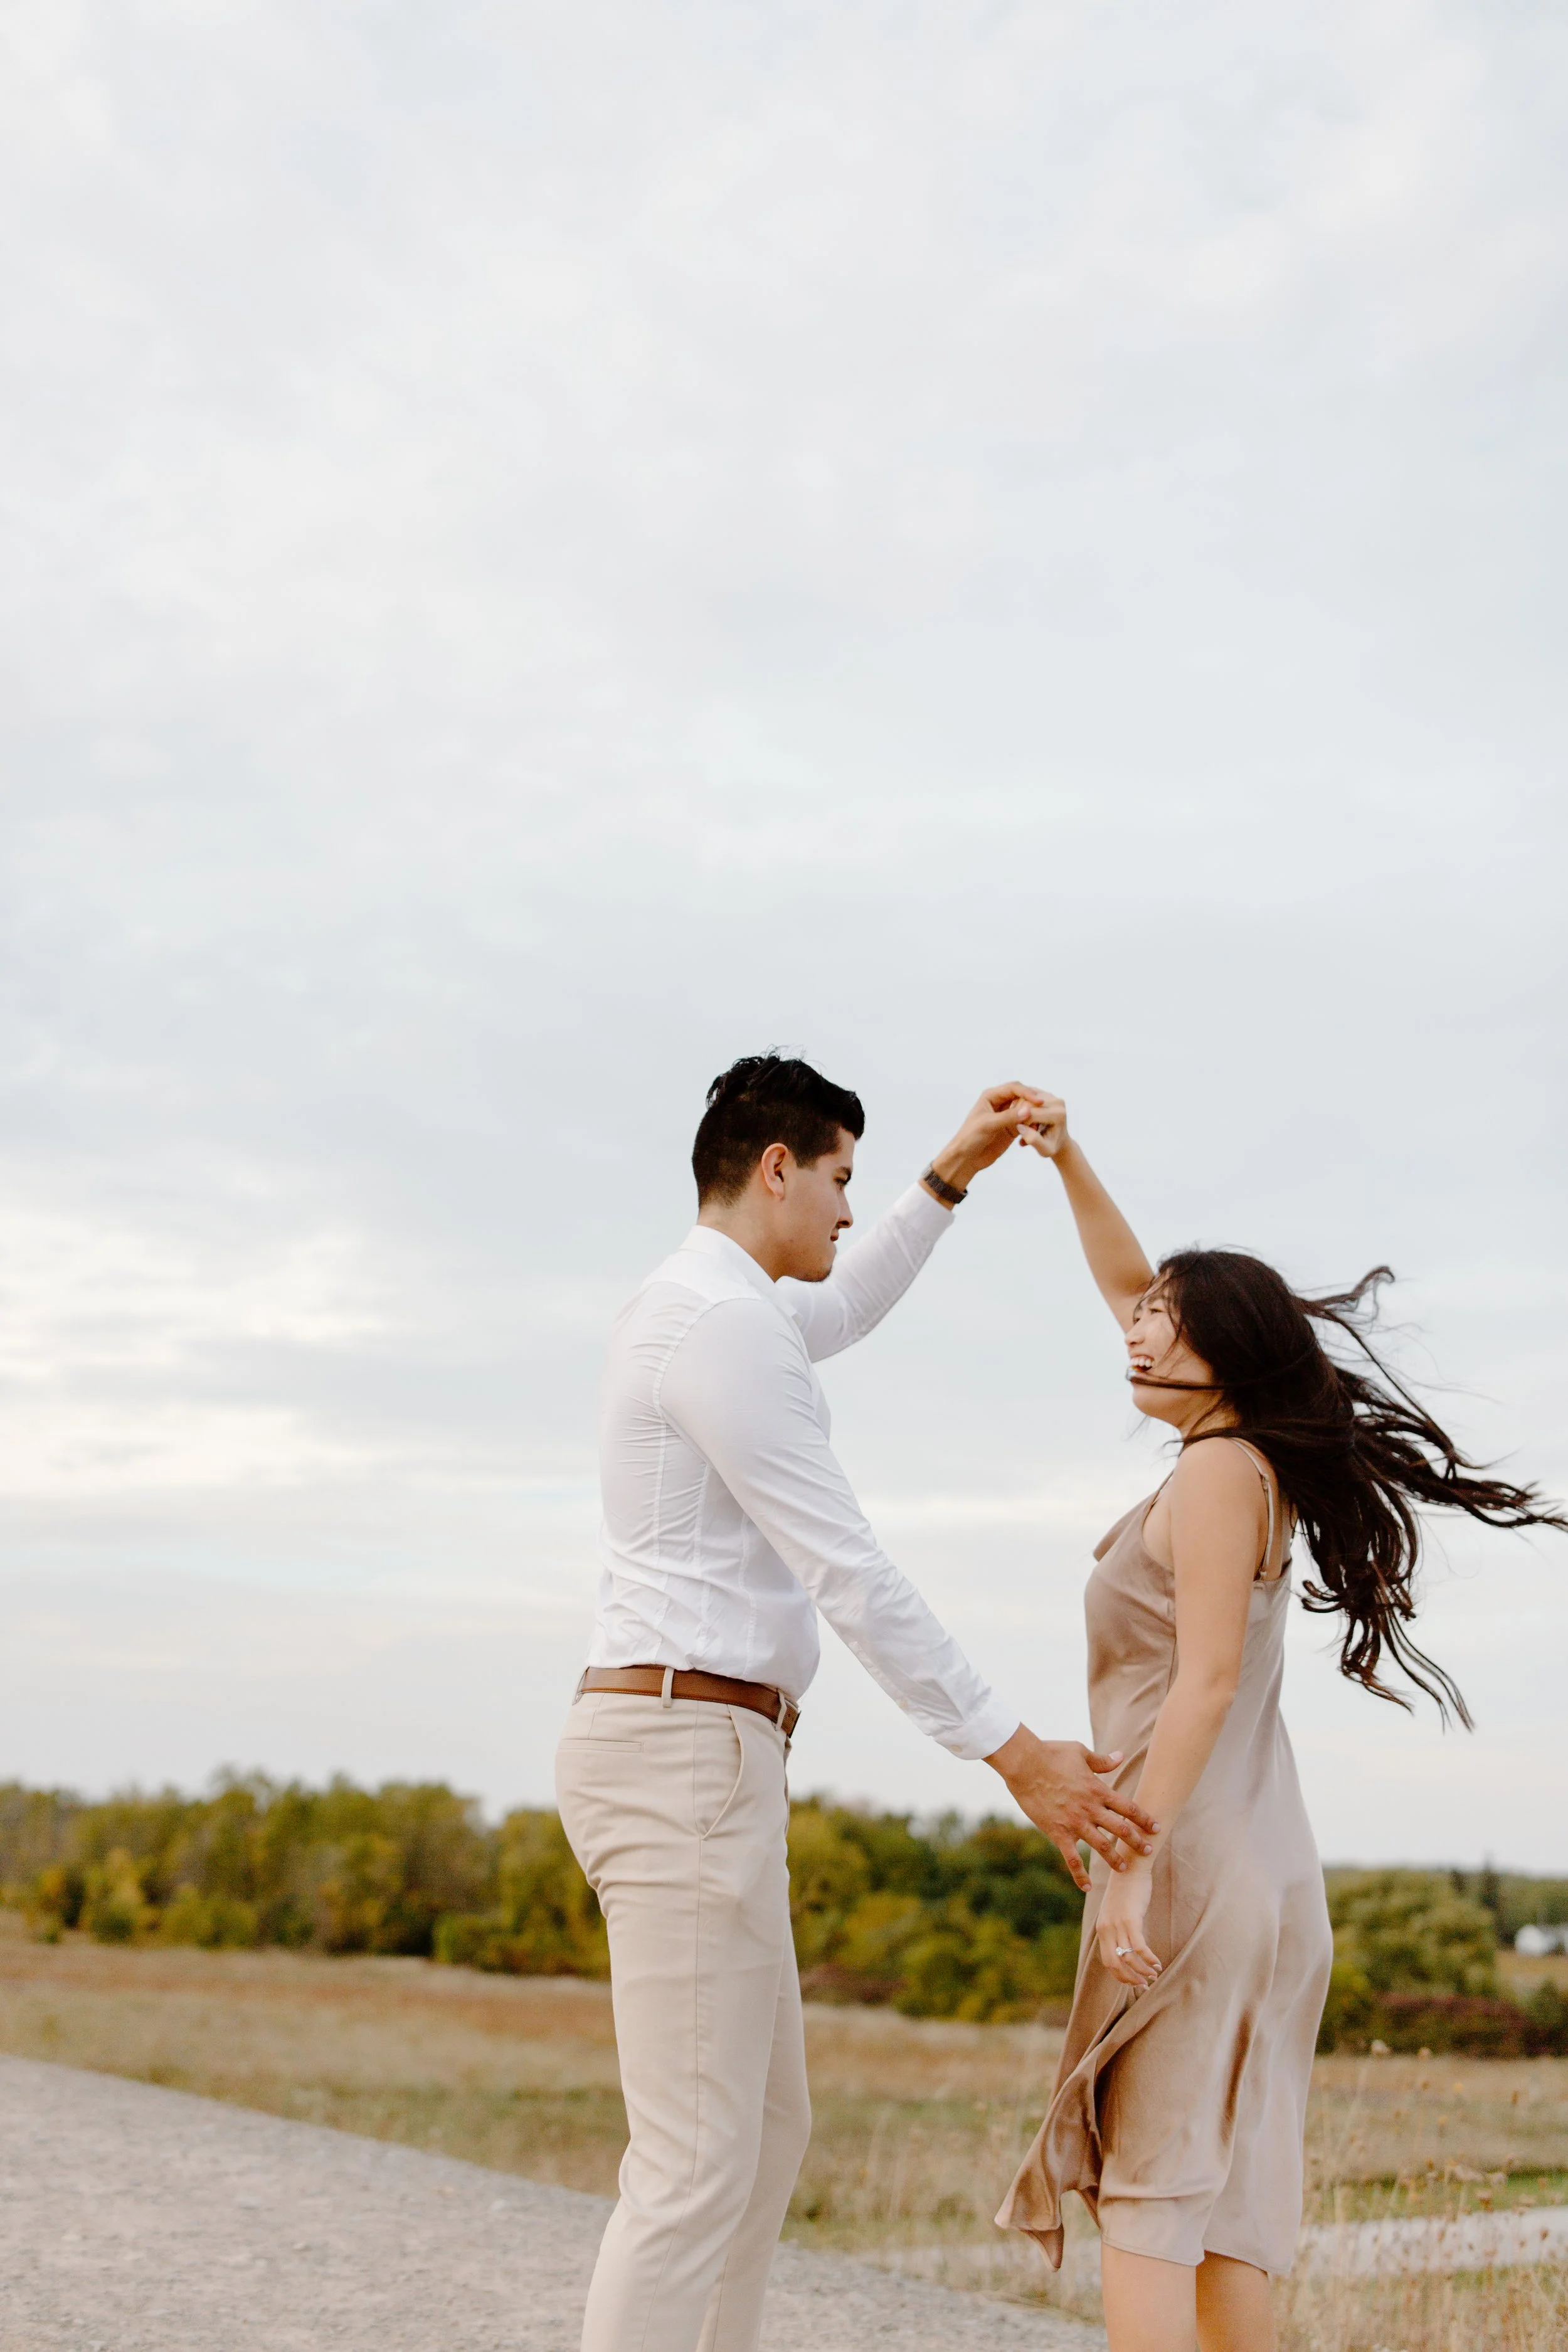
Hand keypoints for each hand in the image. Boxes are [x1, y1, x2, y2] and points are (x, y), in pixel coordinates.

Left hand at [927, 1082, 1046, 1193]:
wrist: (966, 1158)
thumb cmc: (970, 1137)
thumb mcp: (988, 1125)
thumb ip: (1008, 1117)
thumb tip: (1028, 1110)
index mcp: (991, 1096)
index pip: (1013, 1088)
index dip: (1027, 1092)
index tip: (1039, 1101)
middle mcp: (1000, 1103)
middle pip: (1022, 1096)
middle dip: (1033, 1102)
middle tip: (1044, 1111)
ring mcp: (1007, 1115)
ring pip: (1026, 1109)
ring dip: (1034, 1114)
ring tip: (1040, 1122)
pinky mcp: (1012, 1128)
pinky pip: (1026, 1122)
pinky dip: (1032, 1124)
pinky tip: (1036, 1130)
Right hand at [985, 1726, 1158, 1893]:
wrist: (1025, 1764)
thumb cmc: (1051, 1753)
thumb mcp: (1080, 1752)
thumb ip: (1102, 1761)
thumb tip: (1121, 1756)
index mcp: (1098, 1789)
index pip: (1128, 1808)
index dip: (1144, 1819)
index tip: (1156, 1827)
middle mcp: (1090, 1808)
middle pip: (1121, 1829)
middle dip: (1137, 1841)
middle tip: (1148, 1851)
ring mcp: (1075, 1823)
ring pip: (1102, 1846)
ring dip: (1115, 1859)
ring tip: (1124, 1868)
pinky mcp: (1058, 1833)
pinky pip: (1072, 1859)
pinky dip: (1080, 1875)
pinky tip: (1088, 1888)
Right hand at [1017, 1093, 1068, 1159]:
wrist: (1059, 1140)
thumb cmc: (1051, 1146)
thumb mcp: (1044, 1150)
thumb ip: (1033, 1140)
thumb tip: (1021, 1127)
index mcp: (1058, 1115)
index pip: (1031, 1114)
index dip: (1020, 1123)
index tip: (1019, 1132)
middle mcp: (1057, 1102)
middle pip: (1027, 1103)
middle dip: (1019, 1114)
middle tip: (1018, 1126)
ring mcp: (1052, 1095)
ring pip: (1025, 1097)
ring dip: (1019, 1109)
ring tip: (1021, 1121)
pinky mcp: (1045, 1093)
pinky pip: (1026, 1094)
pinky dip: (1020, 1104)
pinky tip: (1021, 1115)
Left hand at [1095, 1860, 1161, 1990]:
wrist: (1129, 1867)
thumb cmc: (1127, 1890)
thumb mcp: (1117, 1911)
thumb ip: (1118, 1929)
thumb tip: (1127, 1947)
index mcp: (1102, 1929)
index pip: (1107, 1961)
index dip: (1121, 1976)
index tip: (1134, 1982)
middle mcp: (1106, 1929)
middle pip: (1114, 1964)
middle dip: (1130, 1978)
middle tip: (1144, 1985)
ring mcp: (1117, 1925)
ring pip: (1128, 1958)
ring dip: (1142, 1971)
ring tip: (1154, 1974)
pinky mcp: (1130, 1919)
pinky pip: (1139, 1947)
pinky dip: (1148, 1958)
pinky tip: (1157, 1963)